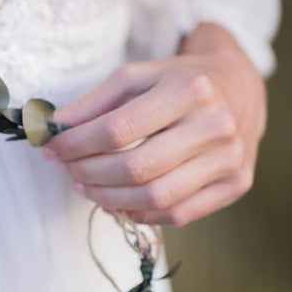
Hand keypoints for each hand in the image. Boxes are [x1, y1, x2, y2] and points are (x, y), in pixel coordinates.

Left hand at [44, 23, 266, 225]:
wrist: (240, 87)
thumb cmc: (179, 81)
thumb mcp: (136, 76)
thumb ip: (92, 103)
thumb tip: (51, 132)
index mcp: (189, 89)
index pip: (118, 129)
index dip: (76, 144)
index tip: (52, 149)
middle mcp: (216, 125)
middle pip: (136, 168)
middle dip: (89, 174)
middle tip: (68, 171)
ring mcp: (231, 158)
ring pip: (155, 197)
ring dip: (109, 199)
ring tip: (86, 187)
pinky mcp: (237, 184)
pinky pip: (177, 214)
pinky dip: (140, 213)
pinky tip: (119, 201)